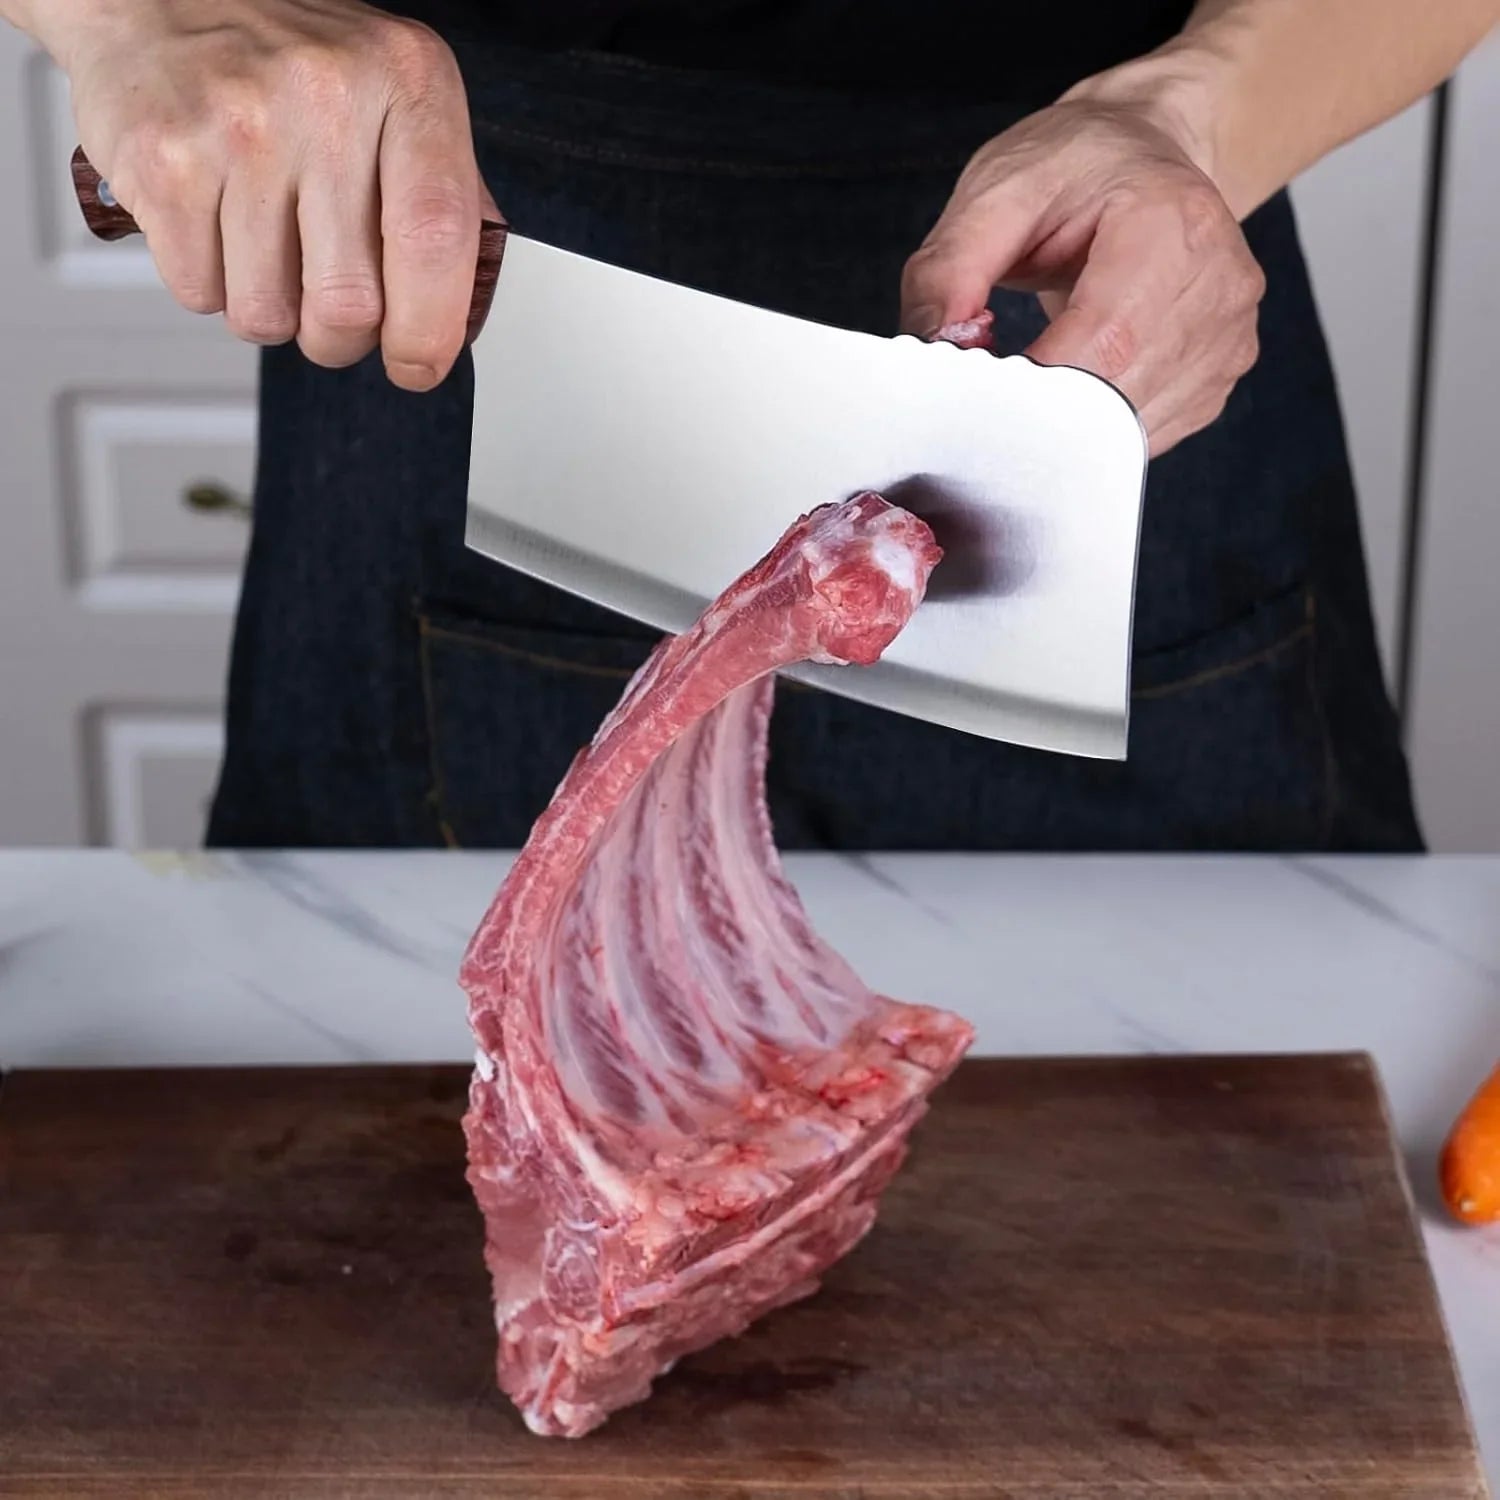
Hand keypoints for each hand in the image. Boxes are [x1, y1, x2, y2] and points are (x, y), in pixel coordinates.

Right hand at [49, 0, 492, 389]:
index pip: (437, 237)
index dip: (430, 329)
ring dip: (271, 313)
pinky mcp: (164, 160)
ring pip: (269, 314)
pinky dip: (210, 285)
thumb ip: (448, 195)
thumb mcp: (396, 97)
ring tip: (267, 249)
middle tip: (331, 313)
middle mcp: (325, 96)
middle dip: (341, 341)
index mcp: (407, 80)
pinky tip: (217, 226)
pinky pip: (201, 293)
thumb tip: (466, 308)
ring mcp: (238, 126)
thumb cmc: (292, 62)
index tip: (418, 365)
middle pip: (350, 304)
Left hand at [900, 90, 1264, 454]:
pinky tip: (1074, 382)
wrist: (1144, 151)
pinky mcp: (1219, 376)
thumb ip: (948, 272)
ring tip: (1032, 378)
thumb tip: (931, 350)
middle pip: (1117, 396)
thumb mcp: (994, 191)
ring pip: (1130, 430)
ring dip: (1068, 428)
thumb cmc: (1074, 167)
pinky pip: (1146, 435)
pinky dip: (1098, 430)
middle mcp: (1220, 284)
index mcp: (1173, 223)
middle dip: (1041, 413)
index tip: (974, 399)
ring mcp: (1228, 337)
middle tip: (988, 397)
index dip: (1034, 387)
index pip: (1103, 343)